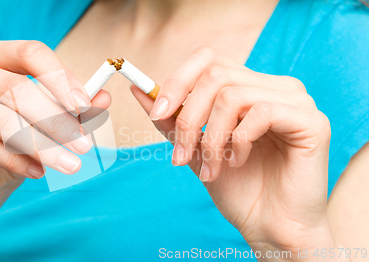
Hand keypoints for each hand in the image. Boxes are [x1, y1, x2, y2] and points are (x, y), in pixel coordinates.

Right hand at [0, 40, 109, 212]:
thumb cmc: (11, 142)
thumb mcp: (46, 122)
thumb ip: (72, 108)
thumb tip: (104, 97)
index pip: (30, 53)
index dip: (61, 78)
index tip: (86, 107)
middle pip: (17, 88)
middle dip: (57, 120)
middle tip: (84, 145)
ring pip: (2, 119)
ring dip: (42, 145)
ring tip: (68, 164)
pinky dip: (15, 161)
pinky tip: (37, 172)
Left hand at [132, 47, 340, 259]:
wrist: (268, 227)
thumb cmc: (237, 188)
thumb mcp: (194, 148)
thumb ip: (172, 118)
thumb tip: (139, 90)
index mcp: (250, 87)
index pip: (209, 59)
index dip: (177, 81)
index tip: (157, 113)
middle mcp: (274, 87)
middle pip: (215, 75)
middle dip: (188, 118)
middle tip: (182, 156)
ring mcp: (296, 101)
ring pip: (232, 96)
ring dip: (211, 139)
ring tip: (211, 168)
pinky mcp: (311, 120)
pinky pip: (261, 113)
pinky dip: (239, 142)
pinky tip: (238, 162)